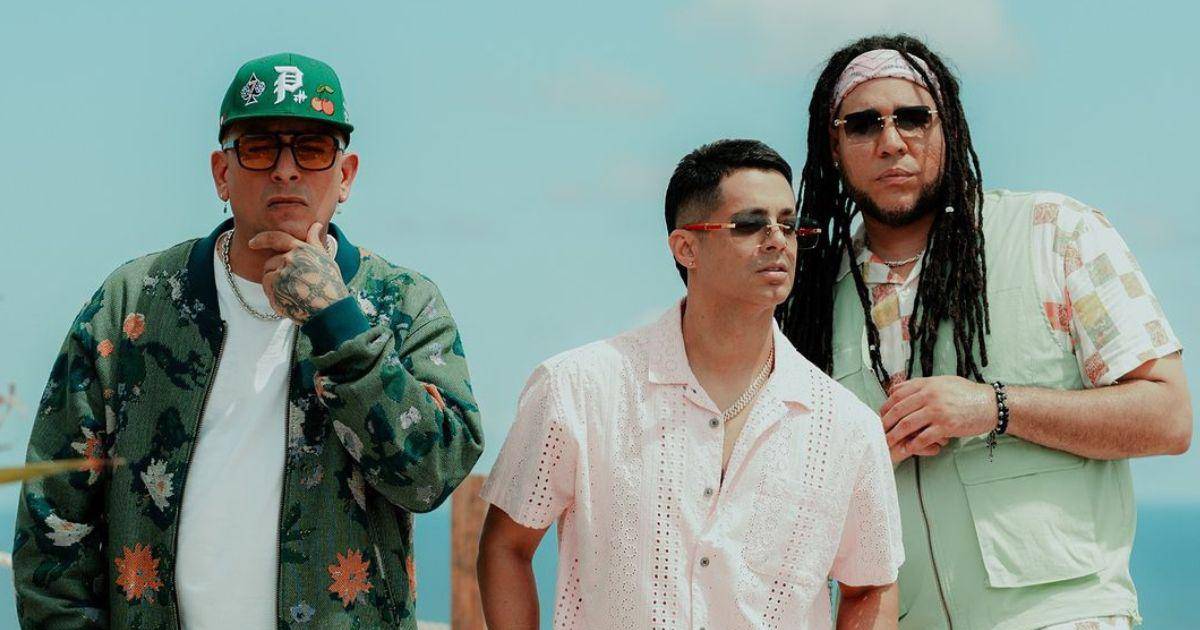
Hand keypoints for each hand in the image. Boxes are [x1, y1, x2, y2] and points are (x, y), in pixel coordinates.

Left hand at [249, 222, 348, 323]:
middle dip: (276, 273)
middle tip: (292, 286)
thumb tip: (316, 225)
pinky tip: (288, 300)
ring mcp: (282, 273)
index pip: (275, 238)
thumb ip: (314, 242)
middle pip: (270, 263)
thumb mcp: (325, 259)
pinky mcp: (276, 288)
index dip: (261, 239)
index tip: (252, 243)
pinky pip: (267, 290)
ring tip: (291, 294)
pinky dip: (274, 296)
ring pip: (267, 277)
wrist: (330, 308)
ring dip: (274, 286)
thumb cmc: (330, 284)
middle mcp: (290, 258)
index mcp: (301, 249)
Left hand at [881, 376, 996, 461]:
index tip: (880, 416)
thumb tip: (899, 388)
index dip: (885, 406)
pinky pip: (923, 437)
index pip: (897, 394)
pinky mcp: (946, 426)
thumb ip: (922, 385)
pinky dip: (913, 445)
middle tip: (878, 432)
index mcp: (927, 384)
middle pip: (898, 410)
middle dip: (885, 423)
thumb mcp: (942, 382)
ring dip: (894, 436)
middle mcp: (930, 395)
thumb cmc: (967, 394)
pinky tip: (907, 449)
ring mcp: (937, 411)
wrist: (991, 404)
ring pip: (907, 424)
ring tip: (887, 443)